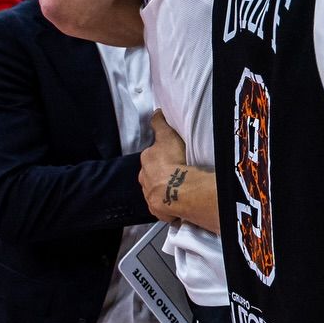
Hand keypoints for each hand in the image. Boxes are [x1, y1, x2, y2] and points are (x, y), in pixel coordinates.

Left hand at [140, 110, 188, 224]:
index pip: (150, 157)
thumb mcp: (167, 136)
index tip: (169, 157)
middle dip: (160, 174)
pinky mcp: (157, 209)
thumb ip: (160, 124)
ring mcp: (150, 195)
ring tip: (179, 188)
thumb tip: (155, 112)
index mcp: (146, 160)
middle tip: (175, 173)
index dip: (159, 156)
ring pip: (156, 191)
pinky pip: (163, 206)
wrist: (178, 189)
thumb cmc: (173, 161)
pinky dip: (169, 205)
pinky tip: (178, 201)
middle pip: (151, 175)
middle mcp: (144, 179)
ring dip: (164, 189)